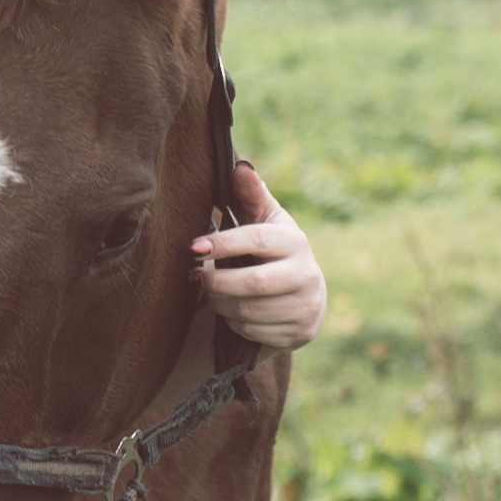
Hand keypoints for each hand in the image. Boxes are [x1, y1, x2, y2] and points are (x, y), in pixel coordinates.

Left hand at [194, 161, 325, 348]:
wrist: (302, 295)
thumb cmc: (272, 251)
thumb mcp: (265, 221)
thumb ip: (251, 196)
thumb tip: (239, 167)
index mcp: (295, 241)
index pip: (256, 240)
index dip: (223, 243)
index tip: (193, 247)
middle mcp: (307, 273)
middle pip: (253, 283)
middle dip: (217, 282)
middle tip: (196, 277)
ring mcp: (306, 306)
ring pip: (249, 310)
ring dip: (221, 304)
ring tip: (212, 294)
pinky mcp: (300, 332)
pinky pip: (253, 332)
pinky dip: (234, 323)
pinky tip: (231, 313)